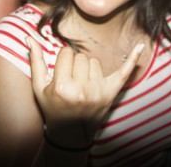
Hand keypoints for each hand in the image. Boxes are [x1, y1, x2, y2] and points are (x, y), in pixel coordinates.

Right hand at [27, 36, 143, 145]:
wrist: (70, 133)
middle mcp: (82, 90)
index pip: (66, 53)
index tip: (60, 72)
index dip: (62, 60)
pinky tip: (141, 46)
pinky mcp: (111, 94)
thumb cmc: (52, 107)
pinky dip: (132, 60)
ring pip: (94, 62)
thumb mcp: (39, 88)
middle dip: (75, 64)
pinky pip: (124, 73)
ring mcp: (98, 92)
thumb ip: (35, 62)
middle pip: (81, 57)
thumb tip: (29, 37)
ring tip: (82, 84)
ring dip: (88, 68)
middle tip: (71, 80)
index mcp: (62, 87)